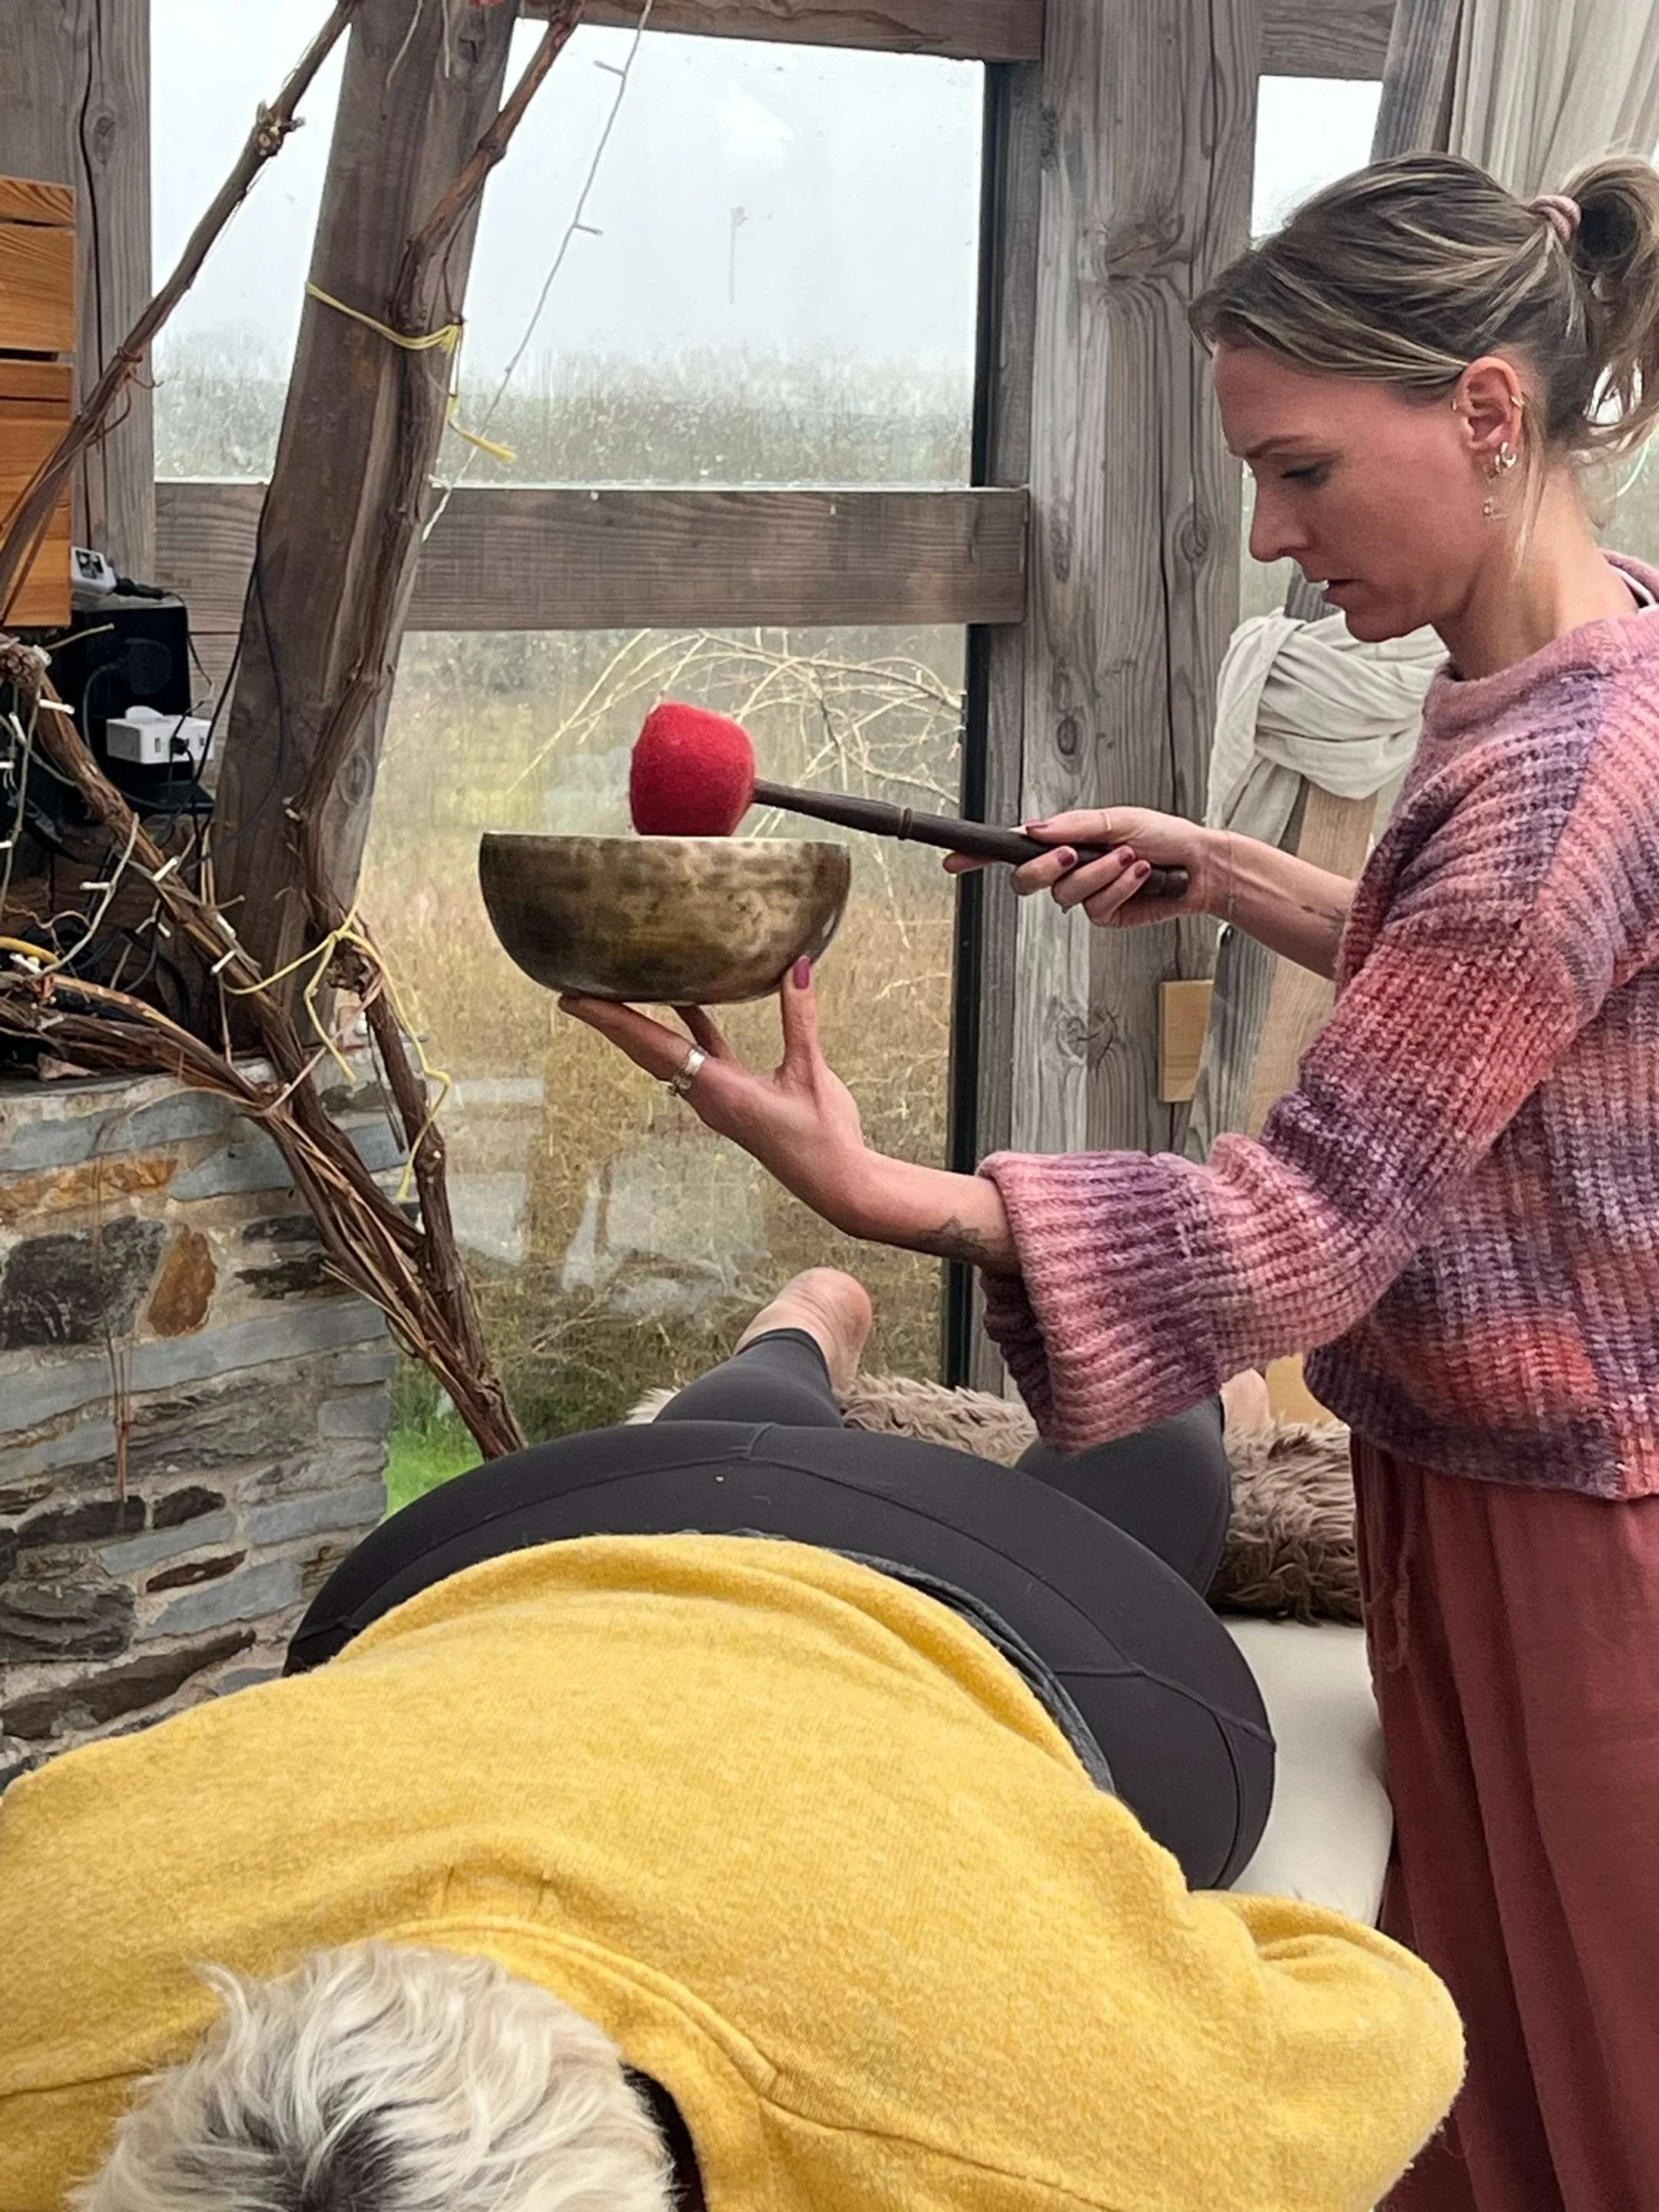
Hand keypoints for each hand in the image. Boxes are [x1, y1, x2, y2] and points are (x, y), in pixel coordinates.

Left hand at [557, 962, 871, 1235]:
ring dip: (642, 1025)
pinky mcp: (733, 1099)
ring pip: (667, 1055)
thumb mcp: (811, 1072)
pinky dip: (688, 1028)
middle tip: (575, 993)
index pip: (653, 1046)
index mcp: (718, 1090)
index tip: (572, 1001)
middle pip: (645, 1051)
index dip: (611, 1020)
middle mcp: (707, 1096)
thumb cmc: (823, 1137)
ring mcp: (717, 1099)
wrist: (836, 1182)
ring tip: (618, 993)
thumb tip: (797, 967)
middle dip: (611, 1021)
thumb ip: (801, 1018)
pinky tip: (690, 1002)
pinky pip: (698, 1056)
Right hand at [947, 808, 1225, 928]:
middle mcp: (1067, 869)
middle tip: (1067, 856)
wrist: (1197, 865)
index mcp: (1063, 841)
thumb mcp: (1115, 819)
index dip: (980, 856)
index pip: (1012, 849)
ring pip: (1065, 895)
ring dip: (1099, 874)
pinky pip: (1096, 908)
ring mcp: (1084, 895)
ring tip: (1128, 859)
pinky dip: (1119, 888)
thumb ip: (1072, 825)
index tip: (955, 859)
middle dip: (1043, 869)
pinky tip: (1138, 875)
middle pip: (1025, 881)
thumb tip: (1032, 829)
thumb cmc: (1162, 835)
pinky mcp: (1105, 916)